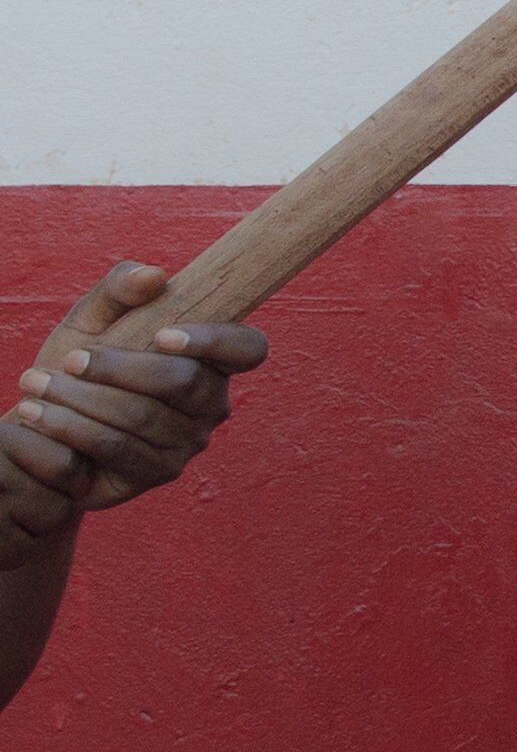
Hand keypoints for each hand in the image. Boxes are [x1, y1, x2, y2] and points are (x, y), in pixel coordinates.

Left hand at [1, 265, 265, 566]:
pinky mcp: (155, 474)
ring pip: (141, 417)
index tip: (163, 334)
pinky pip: (115, 448)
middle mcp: (212, 405)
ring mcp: (187, 444)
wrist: (45, 418)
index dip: (216, 341)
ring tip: (34, 384)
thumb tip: (154, 276)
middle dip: (118, 368)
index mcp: (212, 361)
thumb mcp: (93, 317)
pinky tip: (37, 413)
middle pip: (182, 382)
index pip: (247, 349)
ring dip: (80, 398)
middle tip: (69, 359)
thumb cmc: (79, 361)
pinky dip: (69, 428)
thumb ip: (119, 289)